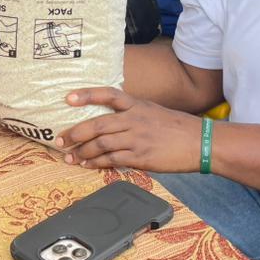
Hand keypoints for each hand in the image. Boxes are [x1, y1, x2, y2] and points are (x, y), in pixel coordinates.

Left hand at [56, 87, 201, 171]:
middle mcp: (134, 119)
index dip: (87, 95)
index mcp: (137, 104)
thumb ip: (132, 114)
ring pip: (101, 144)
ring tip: (70, 157)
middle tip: (60, 140)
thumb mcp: (153, 111)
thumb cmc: (178, 128)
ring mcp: (137, 138)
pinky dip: (96, 163)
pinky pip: (112, 160)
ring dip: (82, 152)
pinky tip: (88, 166)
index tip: (68, 98)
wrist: (200, 142)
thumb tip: (110, 123)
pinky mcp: (140, 157)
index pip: (108, 94)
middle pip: (97, 124)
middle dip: (75, 133)